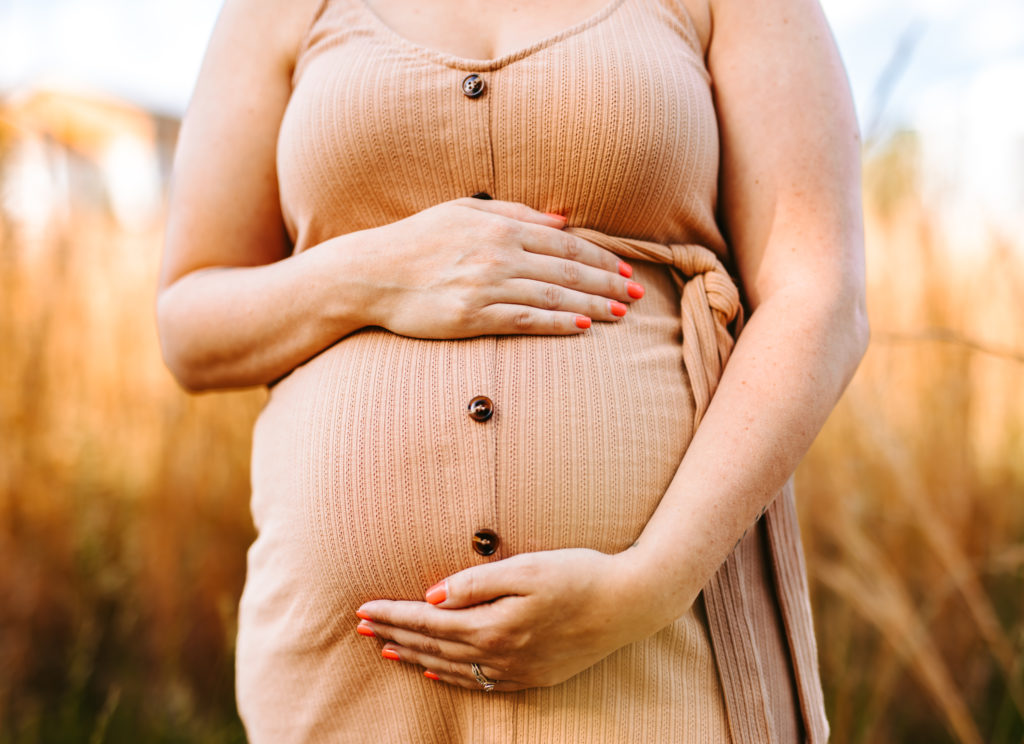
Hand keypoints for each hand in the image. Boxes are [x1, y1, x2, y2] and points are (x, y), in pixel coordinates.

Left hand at [354, 549, 675, 691]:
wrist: (629, 604)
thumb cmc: (579, 575)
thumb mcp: (527, 567)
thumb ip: (476, 582)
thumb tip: (432, 595)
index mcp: (493, 624)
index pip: (427, 620)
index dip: (392, 614)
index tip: (362, 609)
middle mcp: (500, 653)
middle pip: (432, 645)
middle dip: (393, 635)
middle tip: (360, 628)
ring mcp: (516, 669)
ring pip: (450, 666)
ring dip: (413, 656)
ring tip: (384, 649)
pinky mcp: (532, 676)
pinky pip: (478, 681)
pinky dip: (449, 676)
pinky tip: (433, 670)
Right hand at [360, 198, 643, 337]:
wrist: (371, 273)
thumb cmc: (416, 239)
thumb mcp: (463, 211)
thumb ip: (513, 213)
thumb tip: (561, 220)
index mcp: (499, 227)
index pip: (564, 243)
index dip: (600, 257)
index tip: (624, 269)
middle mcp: (498, 254)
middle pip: (567, 269)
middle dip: (608, 283)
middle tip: (637, 295)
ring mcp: (486, 286)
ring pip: (554, 295)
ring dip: (593, 305)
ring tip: (622, 314)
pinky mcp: (472, 316)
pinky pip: (526, 320)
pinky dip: (558, 322)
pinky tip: (584, 328)